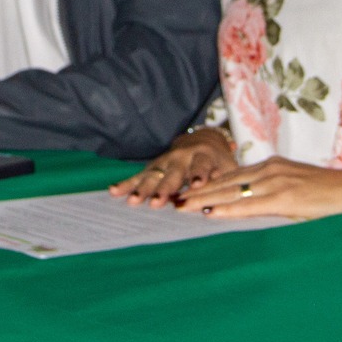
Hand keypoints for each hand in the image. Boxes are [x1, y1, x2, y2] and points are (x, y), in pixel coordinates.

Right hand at [110, 127, 239, 205]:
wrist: (204, 139)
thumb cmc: (219, 161)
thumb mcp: (228, 167)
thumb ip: (225, 180)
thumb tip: (224, 195)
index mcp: (203, 155)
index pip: (201, 166)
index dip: (198, 175)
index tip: (197, 185)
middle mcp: (181, 157)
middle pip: (172, 174)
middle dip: (163, 188)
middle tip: (156, 202)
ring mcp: (165, 162)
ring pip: (153, 176)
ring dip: (142, 189)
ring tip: (132, 201)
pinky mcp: (153, 167)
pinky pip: (138, 176)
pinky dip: (126, 184)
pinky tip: (113, 191)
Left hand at [176, 156, 341, 220]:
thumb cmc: (332, 195)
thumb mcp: (299, 189)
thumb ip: (277, 195)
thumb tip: (258, 208)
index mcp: (272, 167)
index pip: (231, 176)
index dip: (207, 184)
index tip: (185, 192)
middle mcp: (270, 170)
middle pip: (225, 181)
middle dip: (197, 191)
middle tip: (171, 200)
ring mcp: (277, 182)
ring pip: (231, 191)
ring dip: (204, 199)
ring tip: (181, 207)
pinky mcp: (286, 198)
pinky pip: (249, 205)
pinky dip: (226, 208)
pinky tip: (209, 213)